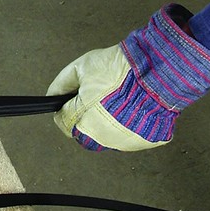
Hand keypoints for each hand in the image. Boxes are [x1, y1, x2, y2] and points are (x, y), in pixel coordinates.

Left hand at [47, 5, 209, 150]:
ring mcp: (123, 142)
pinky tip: (132, 107)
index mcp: (80, 121)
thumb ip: (60, 85)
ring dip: (105, 123)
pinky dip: (127, 125)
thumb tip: (52, 97)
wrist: (158, 69)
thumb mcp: (80, 68)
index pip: (62, 122)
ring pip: (105, 136)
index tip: (73, 99)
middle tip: (97, 97)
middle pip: (82, 133)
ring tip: (116, 101)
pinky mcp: (143, 142)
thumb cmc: (119, 68)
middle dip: (83, 117)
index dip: (66, 107)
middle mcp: (100, 138)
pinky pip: (128, 136)